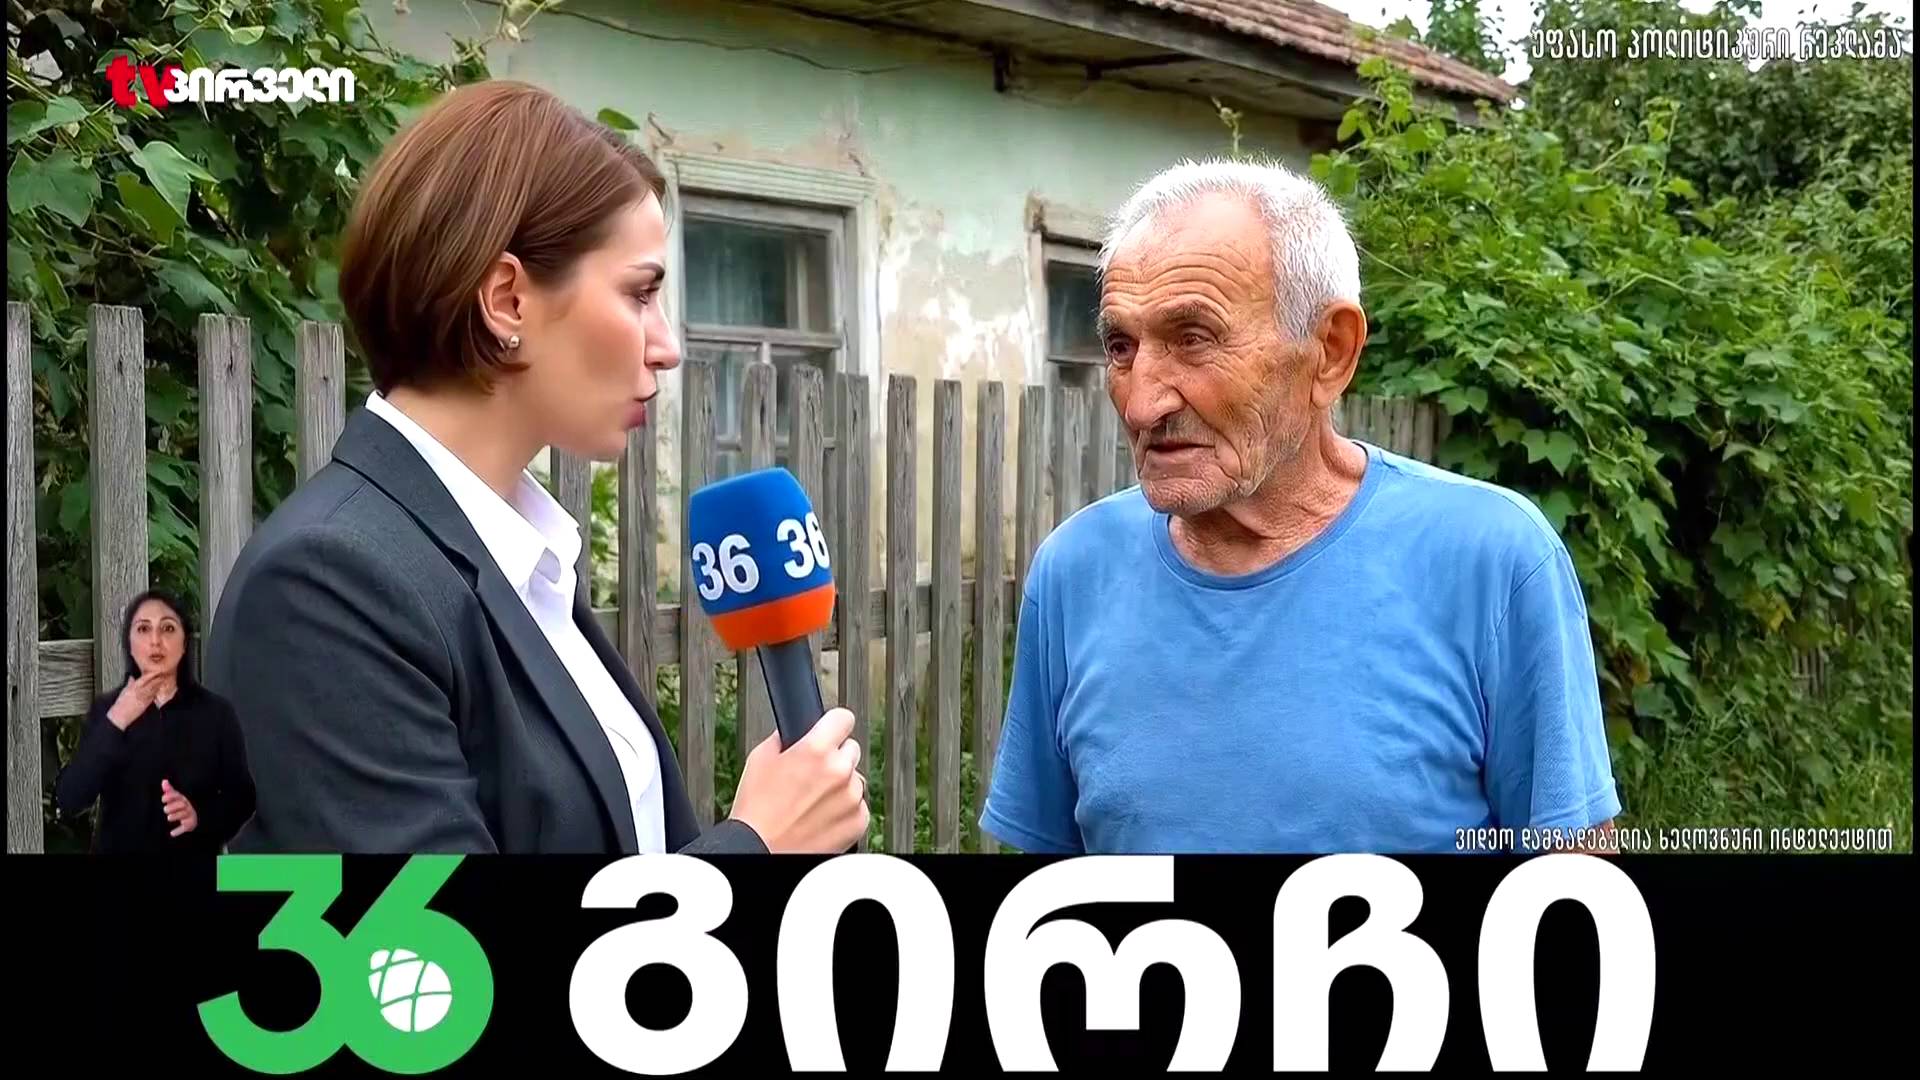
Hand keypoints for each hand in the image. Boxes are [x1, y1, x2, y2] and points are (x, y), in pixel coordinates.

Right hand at [107, 670, 167, 729]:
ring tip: (163, 680)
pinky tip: (159, 690)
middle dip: (157, 679)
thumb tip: (132, 678)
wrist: (120, 716)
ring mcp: (143, 699)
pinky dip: (156, 692)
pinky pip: (153, 697)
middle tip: (163, 674)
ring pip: (153, 690)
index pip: (143, 679)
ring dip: (158, 685)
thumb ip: (129, 684)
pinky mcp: (146, 704)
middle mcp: (139, 693)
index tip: (155, 671)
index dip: (150, 675)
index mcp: (132, 689)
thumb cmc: (120, 704)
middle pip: (151, 684)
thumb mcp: (123, 692)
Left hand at [161, 779, 197, 836]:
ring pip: (183, 814)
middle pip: (181, 804)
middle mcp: (187, 806)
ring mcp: (189, 815)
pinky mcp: (190, 824)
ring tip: (169, 818)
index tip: (163, 800)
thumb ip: (169, 790)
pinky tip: (172, 833)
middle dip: (172, 807)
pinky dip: (179, 830)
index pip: (176, 796)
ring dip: (176, 816)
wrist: (194, 817)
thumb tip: (164, 781)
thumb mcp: (175, 798)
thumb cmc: (180, 806)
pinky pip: (185, 827)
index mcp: (182, 798)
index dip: (169, 797)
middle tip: (165, 810)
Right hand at [727, 708, 867, 852]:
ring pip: (855, 779)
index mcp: (816, 750)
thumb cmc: (757, 812)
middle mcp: (839, 771)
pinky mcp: (858, 822)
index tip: (830, 731)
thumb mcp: (760, 759)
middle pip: (851, 749)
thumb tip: (795, 733)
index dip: (833, 724)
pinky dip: (845, 810)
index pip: (844, 718)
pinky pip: (859, 806)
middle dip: (834, 758)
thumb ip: (785, 739)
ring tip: (813, 801)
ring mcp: (852, 798)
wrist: (760, 852)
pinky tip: (821, 817)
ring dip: (841, 785)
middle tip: (812, 775)